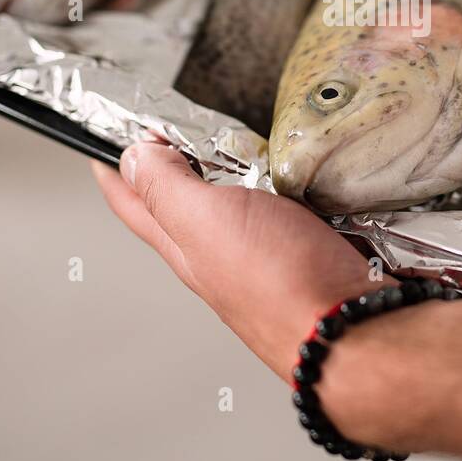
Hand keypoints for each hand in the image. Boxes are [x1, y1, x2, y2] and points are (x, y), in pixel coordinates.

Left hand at [91, 143, 376, 378]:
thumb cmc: (281, 284)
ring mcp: (273, 256)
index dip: (117, 170)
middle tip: (177, 131)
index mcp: (188, 245)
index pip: (137, 202)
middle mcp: (225, 255)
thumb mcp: (206, 219)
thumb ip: (168, 186)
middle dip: (180, 165)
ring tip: (246, 144)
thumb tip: (134, 156)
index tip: (105, 144)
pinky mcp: (318, 253)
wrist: (356, 329)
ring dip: (246, 174)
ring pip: (249, 207)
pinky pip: (300, 212)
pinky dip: (300, 189)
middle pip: (191, 204)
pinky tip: (310, 177)